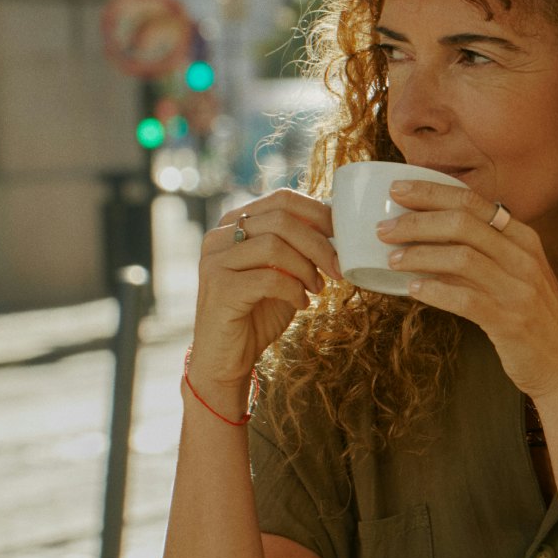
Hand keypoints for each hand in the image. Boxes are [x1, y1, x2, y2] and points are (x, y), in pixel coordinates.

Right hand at [189, 189, 340, 404]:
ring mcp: (215, 261)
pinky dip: (293, 290)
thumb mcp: (282, 273)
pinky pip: (269, 278)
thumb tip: (337, 229)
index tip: (341, 235)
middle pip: (281, 219)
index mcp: (235, 224)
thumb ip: (298, 249)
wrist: (226, 358)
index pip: (281, 199)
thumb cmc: (257, 314)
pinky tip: (300, 304)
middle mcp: (220, 236)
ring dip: (306, 268)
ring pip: (274, 245)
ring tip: (316, 289)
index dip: (317, 213)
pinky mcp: (219, 288)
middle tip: (337, 269)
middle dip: (318, 244)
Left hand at [378, 180, 557, 399]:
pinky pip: (465, 299)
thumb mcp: (516, 276)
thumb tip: (428, 240)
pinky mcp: (510, 321)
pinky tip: (413, 290)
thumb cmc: (534, 319)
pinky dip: (435, 291)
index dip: (431, 192)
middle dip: (416, 222)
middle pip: (462, 223)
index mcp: (523, 239)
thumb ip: (483, 255)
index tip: (397, 189)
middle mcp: (523, 258)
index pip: (472, 202)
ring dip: (419, 255)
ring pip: (461, 257)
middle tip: (383, 229)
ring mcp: (518, 289)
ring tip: (391, 260)